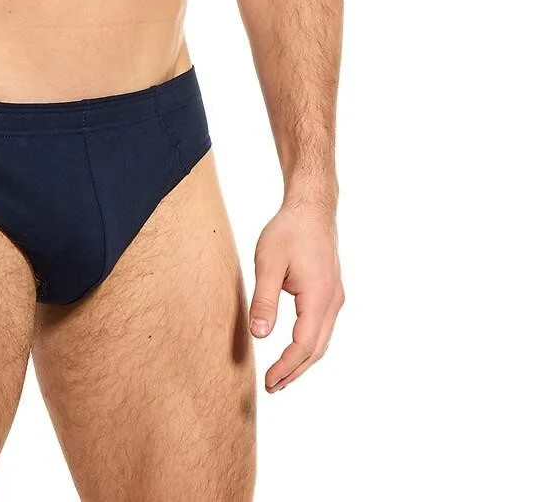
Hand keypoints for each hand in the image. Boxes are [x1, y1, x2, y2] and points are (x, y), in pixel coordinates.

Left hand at [249, 197, 344, 391]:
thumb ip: (264, 300)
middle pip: (316, 350)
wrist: (312, 207)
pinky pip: (322, 327)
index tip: (269, 381)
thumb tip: (259, 335)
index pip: (303, 345)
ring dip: (303, 360)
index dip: (286, 367)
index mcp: (318, 297)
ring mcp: (335, 297)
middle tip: (273, 387)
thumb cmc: (289, 231)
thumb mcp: (268, 263)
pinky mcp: (331, 291)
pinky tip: (295, 348)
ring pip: (322, 340)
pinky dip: (309, 344)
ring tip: (281, 375)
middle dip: (294, 371)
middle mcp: (332, 301)